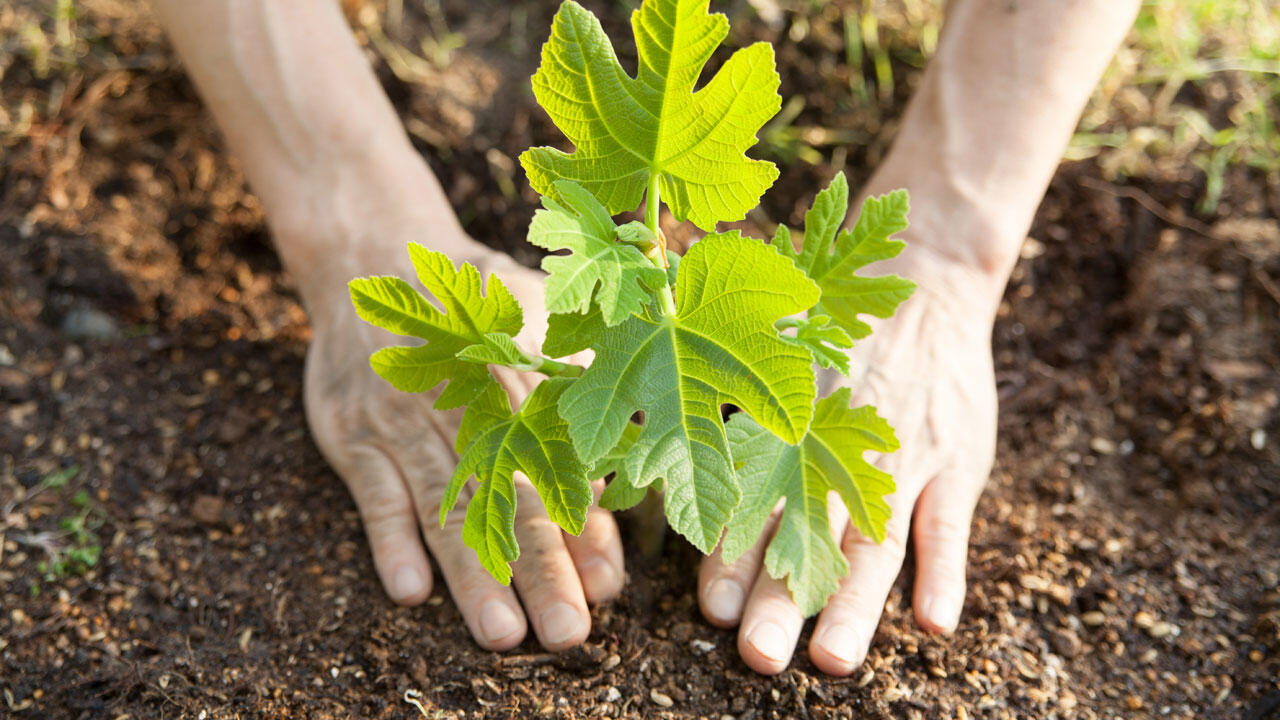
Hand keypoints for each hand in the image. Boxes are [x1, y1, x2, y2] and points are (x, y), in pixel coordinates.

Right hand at [296, 220, 624, 651]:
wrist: (374, 255)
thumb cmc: (477, 300)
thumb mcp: (539, 316)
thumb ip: (583, 374)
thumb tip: (642, 426)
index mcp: (523, 389)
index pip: (561, 471)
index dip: (585, 529)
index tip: (609, 584)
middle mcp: (470, 412)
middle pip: (510, 501)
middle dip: (542, 572)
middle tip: (569, 633)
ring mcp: (408, 425)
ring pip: (448, 508)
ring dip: (473, 574)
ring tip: (501, 633)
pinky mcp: (356, 435)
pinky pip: (374, 493)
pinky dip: (390, 540)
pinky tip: (410, 590)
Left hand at [697, 242, 1001, 674]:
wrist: (925, 284)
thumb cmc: (833, 337)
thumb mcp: (773, 362)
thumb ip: (726, 415)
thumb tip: (654, 455)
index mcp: (789, 434)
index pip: (753, 505)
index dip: (732, 557)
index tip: (711, 609)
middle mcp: (838, 454)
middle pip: (808, 536)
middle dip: (781, 599)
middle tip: (757, 656)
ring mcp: (901, 461)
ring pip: (876, 544)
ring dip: (855, 604)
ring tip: (834, 661)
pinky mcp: (955, 463)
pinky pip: (950, 525)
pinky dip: (945, 573)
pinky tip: (934, 624)